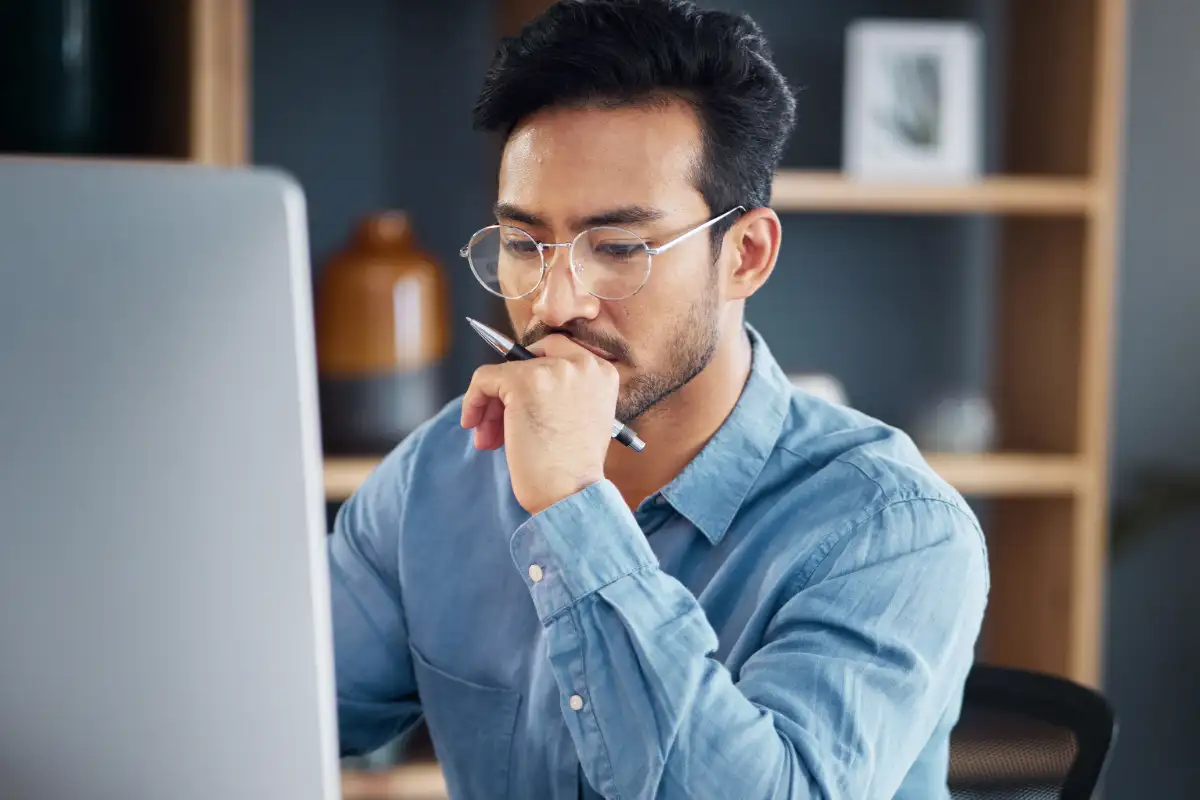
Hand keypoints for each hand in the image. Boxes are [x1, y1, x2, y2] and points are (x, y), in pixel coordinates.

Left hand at [461, 334, 618, 513]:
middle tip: (499, 426)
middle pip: (528, 360)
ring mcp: (553, 370)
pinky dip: (473, 402)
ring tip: (490, 438)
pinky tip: (474, 426)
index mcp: (601, 371)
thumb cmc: (572, 468)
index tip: (518, 402)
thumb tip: (514, 381)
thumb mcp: (580, 417)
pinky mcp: (523, 382)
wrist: (570, 493)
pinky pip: (484, 379)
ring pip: (504, 372)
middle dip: (510, 391)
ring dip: (491, 405)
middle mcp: (582, 363)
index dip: (531, 374)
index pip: (555, 352)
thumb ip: (560, 392)